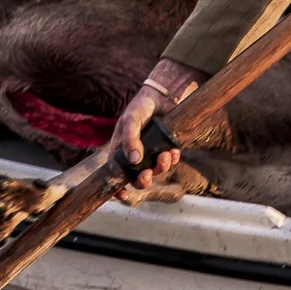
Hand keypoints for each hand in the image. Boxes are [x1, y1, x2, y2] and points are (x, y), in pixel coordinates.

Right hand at [111, 59, 201, 194]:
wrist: (165, 95)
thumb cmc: (142, 105)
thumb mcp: (132, 119)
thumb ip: (130, 138)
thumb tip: (133, 160)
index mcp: (121, 149)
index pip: (116, 172)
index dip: (117, 187)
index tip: (122, 194)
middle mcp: (136, 154)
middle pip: (137, 178)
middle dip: (143, 180)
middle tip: (148, 174)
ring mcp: (152, 153)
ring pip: (156, 171)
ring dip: (161, 167)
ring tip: (166, 154)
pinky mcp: (166, 148)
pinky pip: (170, 161)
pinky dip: (173, 159)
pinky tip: (174, 150)